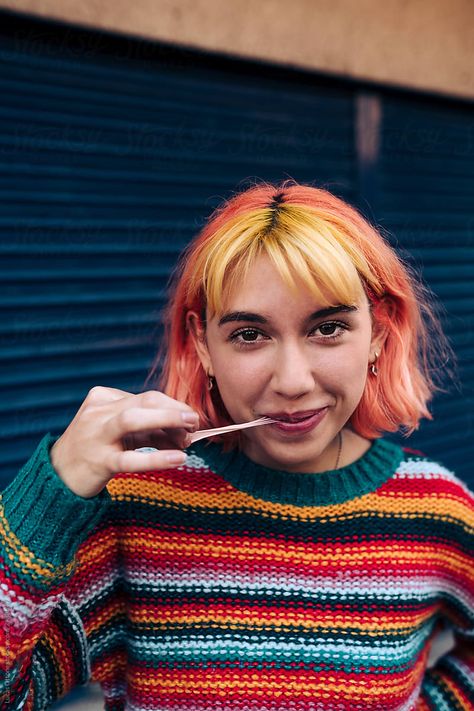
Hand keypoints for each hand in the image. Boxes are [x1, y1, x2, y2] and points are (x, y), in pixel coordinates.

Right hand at [50, 386, 198, 498]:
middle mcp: (98, 413)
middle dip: (173, 409)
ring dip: (166, 421)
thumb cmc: (96, 448)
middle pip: (143, 402)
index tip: (191, 419)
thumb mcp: (120, 432)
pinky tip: (178, 459)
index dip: (173, 407)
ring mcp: (96, 436)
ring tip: (189, 432)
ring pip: (132, 420)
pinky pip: (130, 459)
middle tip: (194, 421)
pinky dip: (156, 458)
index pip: (146, 397)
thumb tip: (186, 432)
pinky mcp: (98, 462)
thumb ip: (149, 430)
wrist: (58, 475)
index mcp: (104, 398)